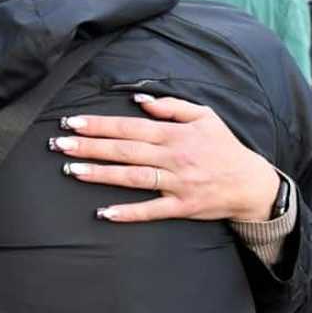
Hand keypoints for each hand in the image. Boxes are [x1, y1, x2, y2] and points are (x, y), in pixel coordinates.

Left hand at [51, 94, 279, 222]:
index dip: (99, 124)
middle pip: (125, 150)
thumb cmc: (224, 147)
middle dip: (90, 146)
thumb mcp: (204, 116)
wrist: (251, 183)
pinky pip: (151, 210)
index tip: (73, 122)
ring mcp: (176, 183)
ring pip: (132, 177)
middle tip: (60, 144)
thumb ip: (171, 107)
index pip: (129, 127)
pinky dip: (128, 212)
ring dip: (100, 174)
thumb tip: (139, 100)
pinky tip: (104, 212)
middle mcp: (173, 157)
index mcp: (175, 134)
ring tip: (72, 171)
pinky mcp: (181, 207)